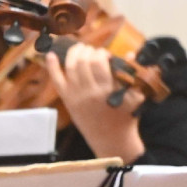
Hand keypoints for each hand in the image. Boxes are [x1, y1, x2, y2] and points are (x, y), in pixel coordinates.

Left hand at [43, 45, 144, 161]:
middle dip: (88, 51)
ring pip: (70, 67)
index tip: (106, 54)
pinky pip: (57, 80)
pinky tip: (51, 54)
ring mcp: (76, 96)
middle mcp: (90, 92)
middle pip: (83, 62)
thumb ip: (133, 74)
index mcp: (107, 90)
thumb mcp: (135, 95)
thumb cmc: (125, 116)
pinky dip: (52, 66)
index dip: (101, 53)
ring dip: (73, 53)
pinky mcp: (67, 100)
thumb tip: (130, 53)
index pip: (99, 62)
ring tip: (79, 48)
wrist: (111, 138)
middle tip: (92, 50)